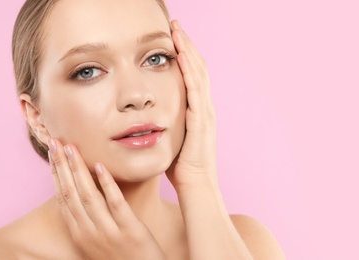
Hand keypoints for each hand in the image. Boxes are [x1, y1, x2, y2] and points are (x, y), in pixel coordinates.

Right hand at [48, 139, 165, 259]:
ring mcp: (108, 232)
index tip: (53, 155)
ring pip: (88, 196)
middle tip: (55, 142)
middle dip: (62, 166)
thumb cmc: (121, 257)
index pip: (63, 199)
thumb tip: (85, 193)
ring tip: (72, 148)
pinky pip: (115, 203)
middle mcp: (89, 233)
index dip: (56, 175)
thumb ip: (90, 220)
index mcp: (80, 235)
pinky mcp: (130, 231)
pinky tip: (101, 165)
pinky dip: (107, 184)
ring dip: (78, 170)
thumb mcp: (98, 241)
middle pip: (70, 194)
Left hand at [166, 20, 217, 188]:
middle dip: (187, 45)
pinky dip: (189, 72)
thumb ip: (168, 123)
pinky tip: (181, 57)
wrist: (196, 185)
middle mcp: (205, 107)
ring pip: (198, 74)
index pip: (193, 75)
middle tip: (176, 26)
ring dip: (188, 51)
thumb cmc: (182, 166)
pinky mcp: (201, 121)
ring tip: (178, 32)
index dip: (184, 55)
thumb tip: (153, 116)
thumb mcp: (173, 138)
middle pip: (198, 68)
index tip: (172, 38)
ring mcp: (205, 113)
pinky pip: (195, 91)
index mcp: (198, 110)